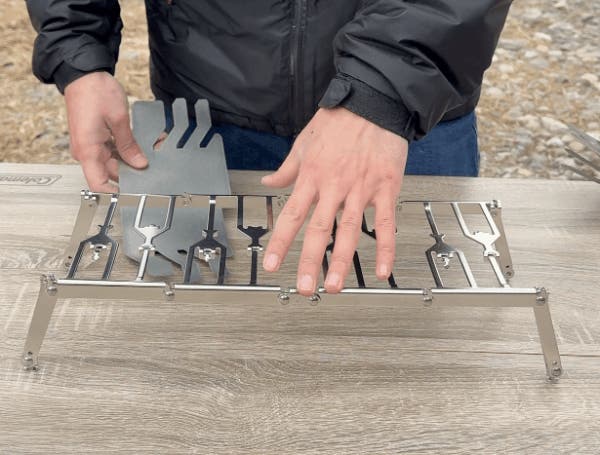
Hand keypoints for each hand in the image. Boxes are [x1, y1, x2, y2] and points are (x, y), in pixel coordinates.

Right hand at [64, 72, 147, 191]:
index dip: (116, 193)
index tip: (134, 193)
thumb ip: (129, 145)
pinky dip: (123, 152)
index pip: (99, 184)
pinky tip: (136, 148)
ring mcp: (88, 145)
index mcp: (88, 150)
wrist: (83, 73)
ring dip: (128, 162)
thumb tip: (139, 164)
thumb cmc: (96, 91)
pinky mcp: (93, 139)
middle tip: (150, 171)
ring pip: (111, 163)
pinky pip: (109, 152)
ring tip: (146, 156)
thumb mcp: (119, 119)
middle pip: (109, 174)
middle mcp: (85, 151)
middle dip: (130, 174)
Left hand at [262, 107, 407, 295]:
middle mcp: (334, 186)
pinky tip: (382, 270)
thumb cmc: (339, 121)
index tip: (272, 265)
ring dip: (341, 261)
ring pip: (350, 230)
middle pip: (319, 229)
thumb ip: (287, 168)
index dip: (281, 242)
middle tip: (304, 288)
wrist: (374, 102)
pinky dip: (385, 248)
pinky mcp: (386, 188)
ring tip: (334, 287)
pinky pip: (385, 223)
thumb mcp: (304, 142)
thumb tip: (268, 183)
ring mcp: (361, 189)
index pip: (292, 215)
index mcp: (312, 176)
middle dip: (310, 261)